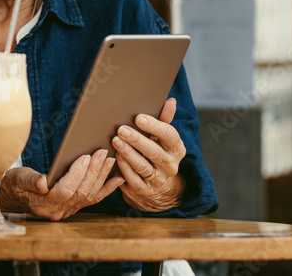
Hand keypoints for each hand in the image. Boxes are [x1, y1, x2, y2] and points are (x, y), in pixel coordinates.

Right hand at [1, 149, 123, 220]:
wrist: (14, 197)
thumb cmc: (14, 185)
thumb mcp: (17, 180)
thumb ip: (31, 181)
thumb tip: (43, 183)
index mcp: (43, 205)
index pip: (65, 190)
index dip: (76, 174)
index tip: (85, 157)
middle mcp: (58, 211)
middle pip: (81, 191)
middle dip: (93, 171)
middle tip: (102, 152)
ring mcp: (68, 210)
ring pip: (89, 194)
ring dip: (101, 177)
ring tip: (109, 159)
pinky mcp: (74, 206)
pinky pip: (93, 199)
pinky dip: (107, 189)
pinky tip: (117, 178)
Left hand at [111, 97, 186, 211]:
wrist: (160, 188)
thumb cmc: (158, 152)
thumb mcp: (163, 138)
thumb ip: (164, 120)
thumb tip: (170, 101)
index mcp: (176, 149)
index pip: (169, 135)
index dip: (154, 126)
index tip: (138, 118)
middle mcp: (170, 165)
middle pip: (154, 151)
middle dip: (137, 140)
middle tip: (121, 129)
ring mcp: (158, 179)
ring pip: (142, 166)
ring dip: (128, 153)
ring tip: (116, 141)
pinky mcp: (145, 190)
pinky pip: (133, 179)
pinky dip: (124, 168)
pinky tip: (115, 157)